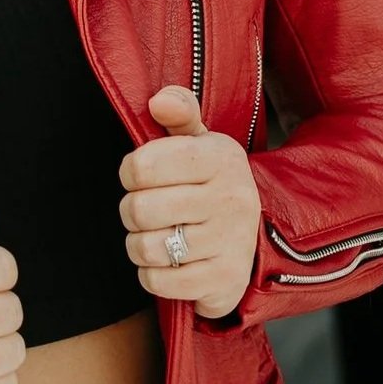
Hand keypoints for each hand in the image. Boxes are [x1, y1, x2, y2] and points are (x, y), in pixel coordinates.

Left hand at [120, 88, 259, 321]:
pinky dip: (152, 275)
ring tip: (159, 235)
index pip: (142, 165)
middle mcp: (232, 199)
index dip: (130, 173)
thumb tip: (159, 101)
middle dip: (131, 212)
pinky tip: (170, 263)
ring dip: (140, 245)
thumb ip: (180, 111)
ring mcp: (230, 243)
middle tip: (146, 210)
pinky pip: (157, 281)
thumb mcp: (198, 141)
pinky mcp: (224, 281)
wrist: (252, 237)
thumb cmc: (209, 182)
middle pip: (139, 210)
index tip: (142, 176)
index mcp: (221, 157)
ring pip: (145, 248)